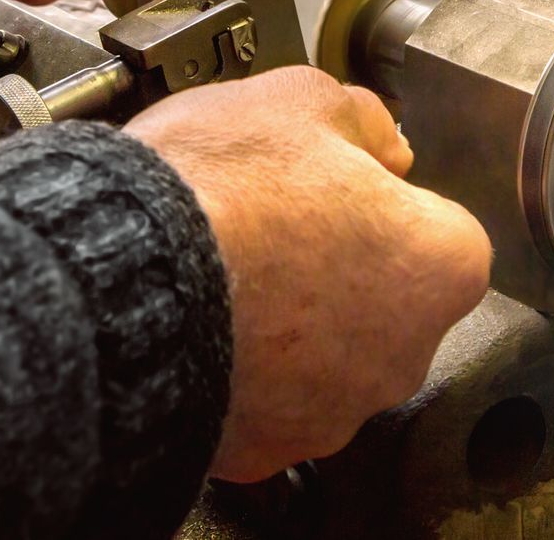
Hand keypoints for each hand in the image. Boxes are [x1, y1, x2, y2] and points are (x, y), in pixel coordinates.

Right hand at [125, 67, 492, 481]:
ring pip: (324, 360)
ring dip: (289, 326)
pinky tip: (199, 323)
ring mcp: (332, 413)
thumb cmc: (216, 192)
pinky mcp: (262, 453)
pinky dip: (239, 373)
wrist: (116, 281)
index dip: (379, 198)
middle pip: (383, 303)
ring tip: (224, 271)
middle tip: (272, 225)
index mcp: (437, 265)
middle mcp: (403, 356)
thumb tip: (378, 139)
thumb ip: (360, 119)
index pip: (435, 228)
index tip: (335, 185)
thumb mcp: (296, 100)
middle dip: (337, 269)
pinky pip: (263, 405)